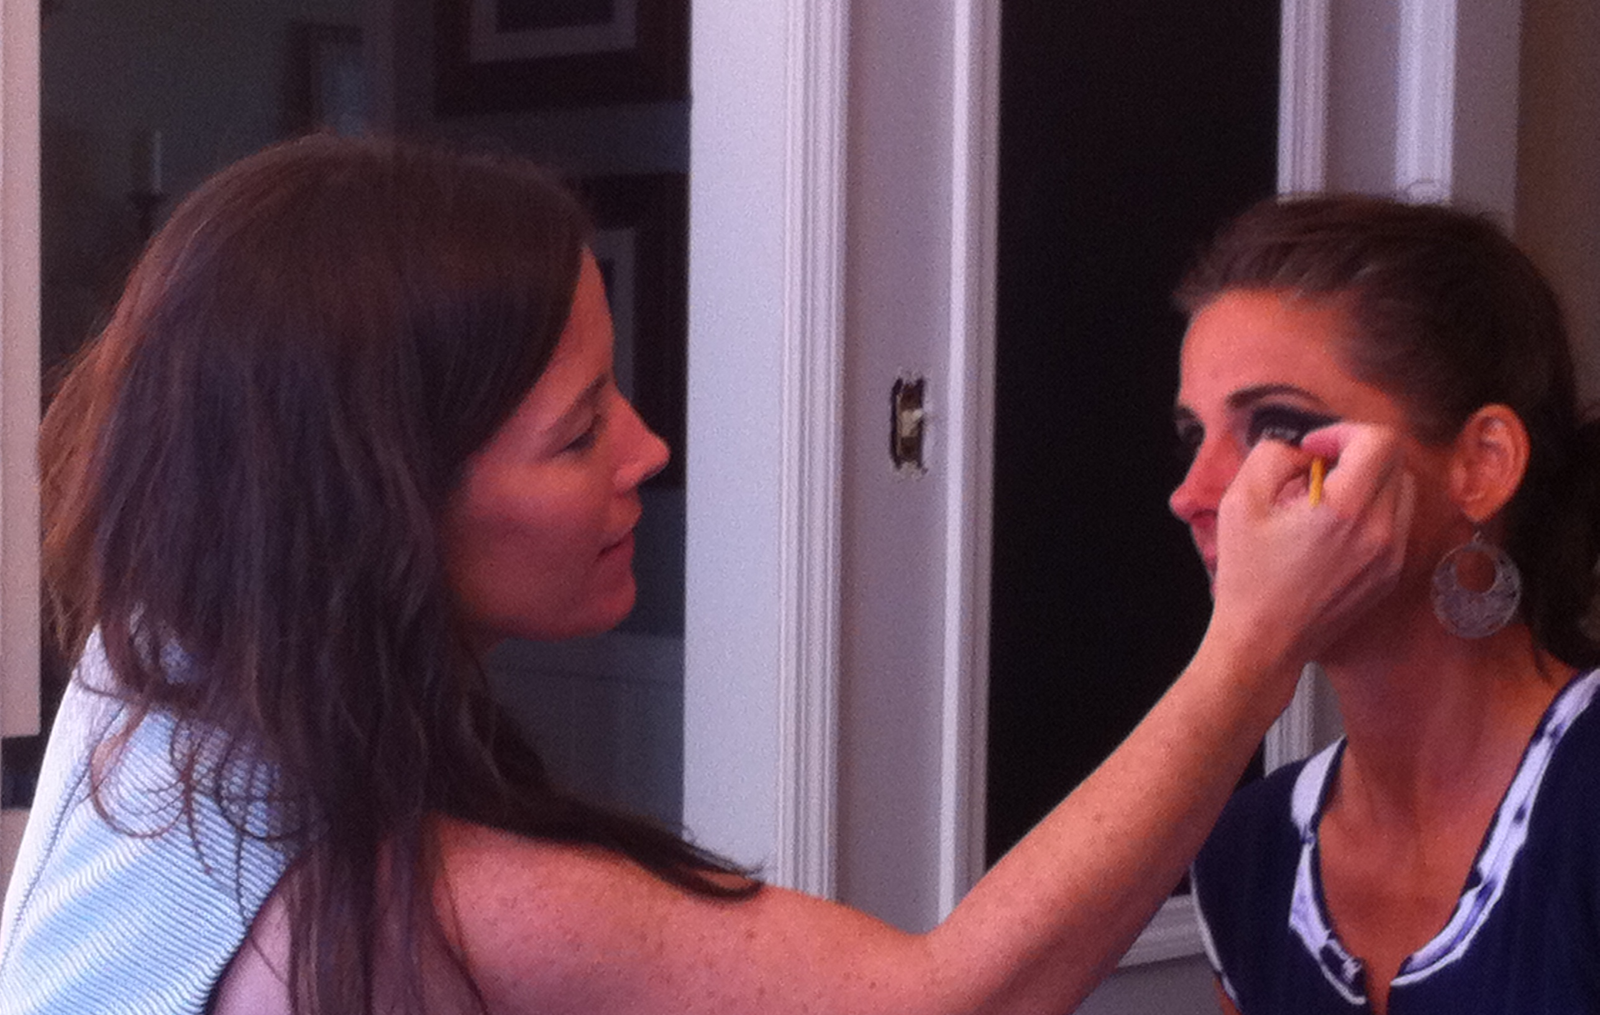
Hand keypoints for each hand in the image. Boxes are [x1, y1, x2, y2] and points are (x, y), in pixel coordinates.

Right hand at [1205, 422, 1414, 678]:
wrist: (1264, 643)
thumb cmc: (1248, 580)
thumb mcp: (1239, 504)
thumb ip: (1271, 457)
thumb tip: (1299, 451)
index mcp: (1345, 510)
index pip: (1379, 441)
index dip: (1343, 431)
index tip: (1314, 448)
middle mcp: (1379, 532)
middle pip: (1394, 460)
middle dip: (1355, 452)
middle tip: (1317, 468)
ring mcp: (1391, 555)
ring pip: (1402, 489)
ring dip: (1368, 479)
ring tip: (1326, 498)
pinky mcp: (1391, 573)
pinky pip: (1397, 521)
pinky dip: (1373, 509)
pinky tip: (1335, 526)